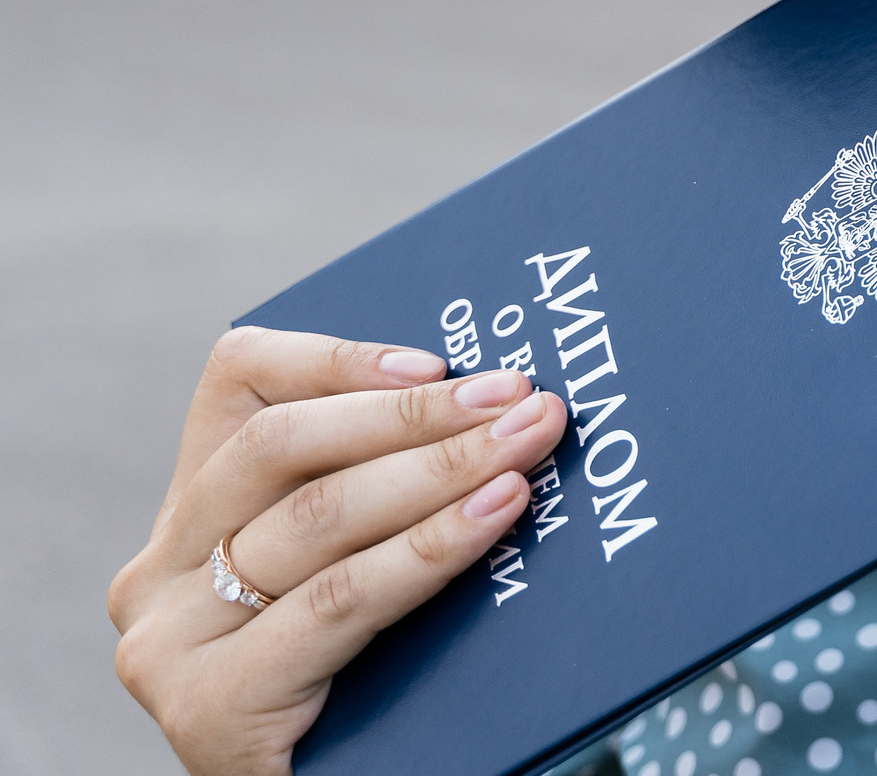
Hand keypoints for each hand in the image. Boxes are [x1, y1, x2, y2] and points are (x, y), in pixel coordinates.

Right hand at [108, 327, 568, 775]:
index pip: (239, 382)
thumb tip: (500, 402)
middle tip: (526, 399)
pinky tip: (494, 517)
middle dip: (419, 416)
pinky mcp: (206, 707)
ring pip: (317, 519)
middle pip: (286, 448)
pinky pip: (338, 601)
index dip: (339, 359)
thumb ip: (382, 487)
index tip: (441, 361)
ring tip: (528, 449)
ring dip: (442, 472)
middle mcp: (157, 570)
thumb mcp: (354, 560)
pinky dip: (427, 551)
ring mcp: (170, 642)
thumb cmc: (366, 681)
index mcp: (191, 510)